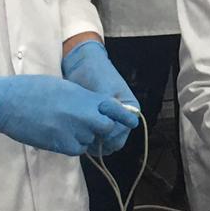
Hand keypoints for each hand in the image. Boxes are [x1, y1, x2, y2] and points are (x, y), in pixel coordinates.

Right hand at [0, 74, 137, 156]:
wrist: (8, 103)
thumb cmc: (32, 89)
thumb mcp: (63, 86)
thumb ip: (82, 98)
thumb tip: (93, 106)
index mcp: (84, 97)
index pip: (113, 108)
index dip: (124, 115)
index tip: (132, 120)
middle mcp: (83, 116)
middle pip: (106, 128)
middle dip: (103, 128)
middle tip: (92, 126)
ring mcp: (72, 132)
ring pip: (90, 140)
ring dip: (85, 136)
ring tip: (66, 126)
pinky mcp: (60, 146)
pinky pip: (77, 149)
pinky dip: (73, 145)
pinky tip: (60, 135)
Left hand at [61, 40, 139, 154]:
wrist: (81, 65)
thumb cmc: (96, 72)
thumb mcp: (105, 88)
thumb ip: (109, 109)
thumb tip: (108, 128)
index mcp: (131, 109)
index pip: (123, 131)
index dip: (109, 133)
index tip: (94, 128)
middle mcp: (123, 119)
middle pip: (115, 141)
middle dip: (101, 141)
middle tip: (86, 134)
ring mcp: (110, 123)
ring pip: (105, 144)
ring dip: (93, 143)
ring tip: (81, 133)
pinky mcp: (97, 125)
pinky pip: (95, 141)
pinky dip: (87, 140)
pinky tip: (78, 134)